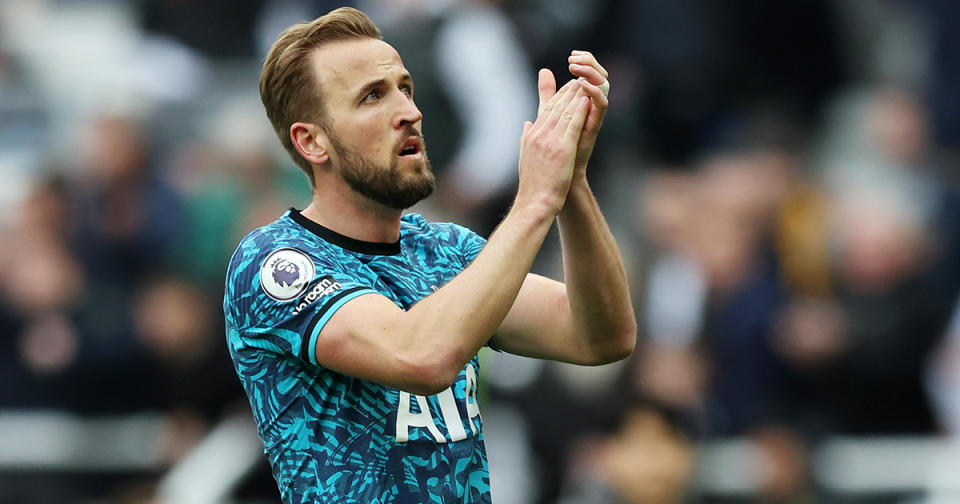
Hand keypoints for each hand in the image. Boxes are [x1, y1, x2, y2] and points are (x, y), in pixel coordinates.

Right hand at [516, 79, 590, 213]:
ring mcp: (550, 141)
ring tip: (584, 85)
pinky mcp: (562, 149)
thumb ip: (526, 137)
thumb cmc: (532, 183)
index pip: (545, 110)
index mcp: (531, 135)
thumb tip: (527, 123)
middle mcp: (539, 134)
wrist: (535, 201)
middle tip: (578, 80)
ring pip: (565, 112)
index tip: (566, 87)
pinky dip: (580, 111)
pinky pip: (573, 125)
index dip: (557, 96)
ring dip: (576, 97)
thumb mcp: (525, 155)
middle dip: (567, 92)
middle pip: (555, 107)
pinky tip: (587, 101)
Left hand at [537, 51, 608, 175]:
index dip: (584, 62)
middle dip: (589, 65)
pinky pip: (601, 106)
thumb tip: (544, 71)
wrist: (557, 174)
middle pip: (598, 78)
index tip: (573, 54)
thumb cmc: (554, 146)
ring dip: (592, 75)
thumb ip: (547, 93)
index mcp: (580, 102)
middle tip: (576, 58)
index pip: (587, 76)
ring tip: (578, 68)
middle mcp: (589, 108)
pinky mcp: (594, 127)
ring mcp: (592, 117)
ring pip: (602, 89)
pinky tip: (585, 85)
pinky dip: (595, 94)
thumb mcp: (548, 112)